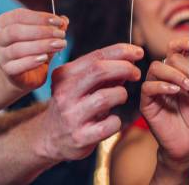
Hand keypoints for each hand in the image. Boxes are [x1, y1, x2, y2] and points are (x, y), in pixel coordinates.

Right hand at [0, 8, 67, 89]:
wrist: (21, 74)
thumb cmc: (31, 49)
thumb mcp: (42, 36)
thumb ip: (52, 27)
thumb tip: (64, 20)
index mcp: (2, 23)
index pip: (18, 15)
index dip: (40, 17)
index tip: (58, 21)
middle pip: (15, 31)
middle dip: (41, 31)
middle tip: (61, 34)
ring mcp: (0, 56)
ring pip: (17, 49)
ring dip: (41, 45)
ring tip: (59, 45)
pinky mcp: (7, 71)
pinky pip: (17, 66)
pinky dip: (32, 61)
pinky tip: (45, 58)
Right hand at [39, 43, 143, 161]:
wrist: (50, 138)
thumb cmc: (72, 105)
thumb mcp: (80, 84)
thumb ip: (102, 72)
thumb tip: (130, 58)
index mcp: (64, 75)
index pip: (96, 56)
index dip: (121, 51)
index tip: (138, 52)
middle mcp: (64, 93)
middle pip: (99, 70)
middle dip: (124, 68)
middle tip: (136, 73)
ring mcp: (71, 116)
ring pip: (105, 97)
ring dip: (120, 94)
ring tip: (120, 97)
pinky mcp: (80, 137)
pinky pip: (110, 124)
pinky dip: (117, 121)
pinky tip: (111, 121)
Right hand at [142, 39, 188, 176]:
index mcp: (180, 74)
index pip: (175, 50)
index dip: (182, 43)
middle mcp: (166, 79)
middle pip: (168, 58)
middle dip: (185, 66)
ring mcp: (155, 91)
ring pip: (155, 68)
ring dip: (174, 74)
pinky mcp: (147, 104)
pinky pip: (147, 87)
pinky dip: (162, 86)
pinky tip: (175, 92)